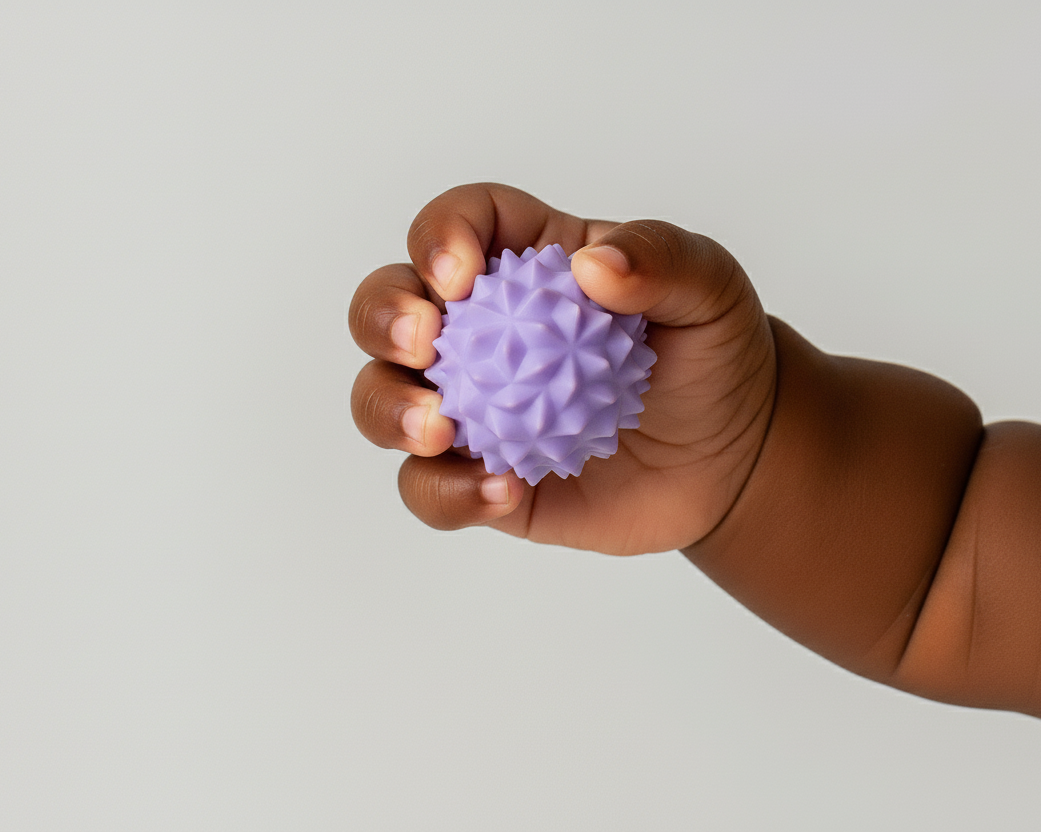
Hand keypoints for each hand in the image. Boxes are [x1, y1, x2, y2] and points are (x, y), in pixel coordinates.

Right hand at [349, 184, 775, 554]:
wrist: (733, 456)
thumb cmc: (712, 357)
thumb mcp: (709, 289)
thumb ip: (662, 259)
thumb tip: (593, 265)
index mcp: (523, 264)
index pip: (456, 225)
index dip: (439, 236)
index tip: (462, 274)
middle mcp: (479, 332)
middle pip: (387, 306)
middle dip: (382, 317)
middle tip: (423, 344)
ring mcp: (473, 409)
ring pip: (383, 398)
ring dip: (388, 409)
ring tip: (438, 430)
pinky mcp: (481, 479)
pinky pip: (431, 489)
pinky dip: (449, 492)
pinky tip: (503, 490)